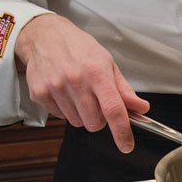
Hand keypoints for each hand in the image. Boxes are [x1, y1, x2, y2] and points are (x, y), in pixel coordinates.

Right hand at [15, 14, 149, 152]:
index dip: (122, 131)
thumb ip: (124, 90)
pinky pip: (61, 117)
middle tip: (97, 103)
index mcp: (97, 73)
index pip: (113, 110)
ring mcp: (55, 88)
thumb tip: (141, 108)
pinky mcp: (40, 95)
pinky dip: (67, 110)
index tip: (126, 145)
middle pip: (95, 123)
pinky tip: (66, 92)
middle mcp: (75, 81)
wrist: (44, 36)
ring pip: (78, 123)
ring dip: (83, 115)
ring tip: (79, 93)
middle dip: (100, 119)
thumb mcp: (107, 63)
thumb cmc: (79, 48)